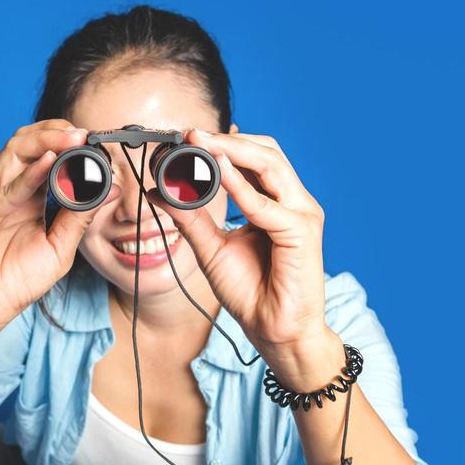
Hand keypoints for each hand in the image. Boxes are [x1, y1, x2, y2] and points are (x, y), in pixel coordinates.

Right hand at [0, 120, 121, 346]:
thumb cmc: (15, 283)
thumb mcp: (60, 249)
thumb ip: (80, 218)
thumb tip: (111, 189)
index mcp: (28, 198)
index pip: (48, 157)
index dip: (71, 147)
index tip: (98, 144)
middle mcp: (9, 192)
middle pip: (28, 146)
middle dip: (56, 134)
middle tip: (84, 133)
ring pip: (14, 154)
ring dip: (44, 141)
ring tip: (71, 137)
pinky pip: (6, 189)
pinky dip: (29, 174)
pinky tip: (50, 163)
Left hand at [146, 129, 340, 383]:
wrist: (273, 330)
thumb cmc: (250, 291)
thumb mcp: (210, 248)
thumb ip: (190, 218)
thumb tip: (161, 191)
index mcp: (276, 202)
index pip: (254, 158)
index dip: (223, 143)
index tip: (187, 137)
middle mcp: (293, 202)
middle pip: (266, 152)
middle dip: (227, 140)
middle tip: (191, 134)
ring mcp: (302, 215)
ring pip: (271, 167)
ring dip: (233, 153)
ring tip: (201, 144)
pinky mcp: (303, 234)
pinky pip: (269, 206)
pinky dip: (241, 189)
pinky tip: (217, 176)